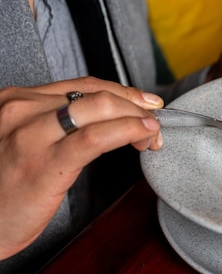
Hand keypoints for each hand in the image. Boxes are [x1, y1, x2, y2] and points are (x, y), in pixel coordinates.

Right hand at [0, 77, 163, 258]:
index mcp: (17, 100)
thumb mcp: (26, 142)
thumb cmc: (4, 188)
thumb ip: (57, 125)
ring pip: (101, 108)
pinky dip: (127, 131)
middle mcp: (21, 110)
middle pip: (97, 94)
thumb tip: (107, 118)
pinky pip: (97, 137)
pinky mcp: (44, 163)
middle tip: (153, 123)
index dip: (124, 92)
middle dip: (135, 105)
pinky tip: (142, 136)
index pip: (84, 85)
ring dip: (137, 118)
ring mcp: (31, 135)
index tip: (145, 104)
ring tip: (152, 134)